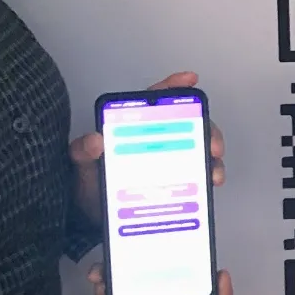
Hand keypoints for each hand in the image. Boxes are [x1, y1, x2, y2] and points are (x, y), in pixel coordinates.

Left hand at [72, 72, 226, 227]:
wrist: (91, 215)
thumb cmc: (88, 183)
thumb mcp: (81, 163)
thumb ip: (82, 150)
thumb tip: (94, 141)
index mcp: (133, 129)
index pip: (155, 101)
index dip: (174, 87)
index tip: (190, 80)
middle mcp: (155, 141)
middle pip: (188, 125)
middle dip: (206, 129)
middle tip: (211, 143)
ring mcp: (167, 161)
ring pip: (198, 150)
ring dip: (212, 156)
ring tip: (213, 168)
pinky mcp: (175, 182)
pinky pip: (197, 176)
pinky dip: (209, 176)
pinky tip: (211, 182)